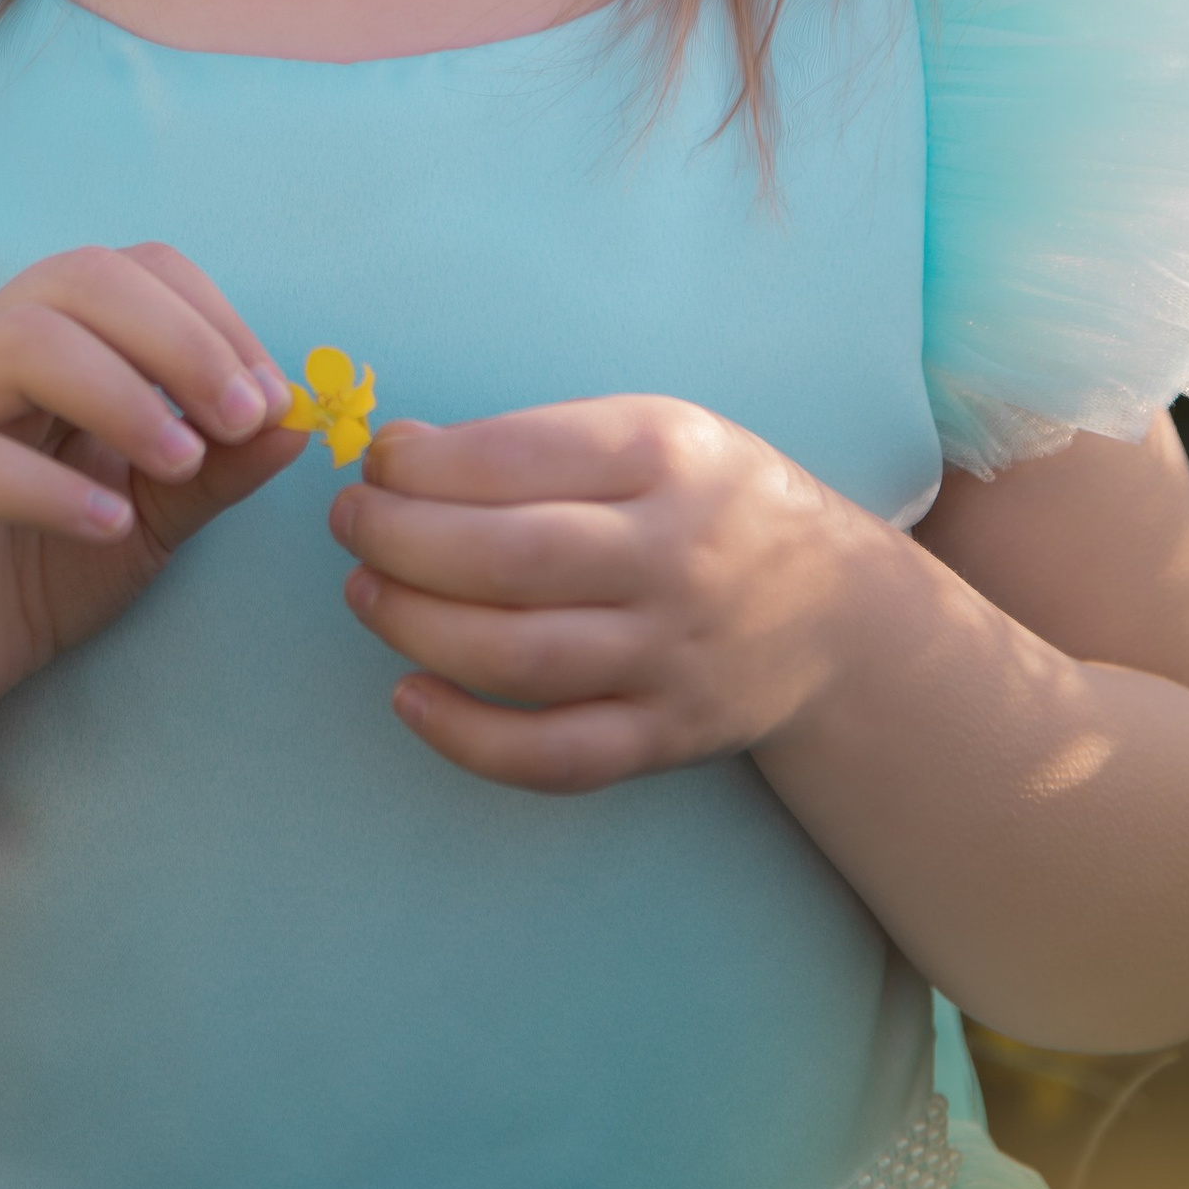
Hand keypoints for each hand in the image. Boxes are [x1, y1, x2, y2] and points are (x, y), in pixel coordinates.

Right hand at [0, 245, 304, 734]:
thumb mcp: (154, 513)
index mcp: (49, 331)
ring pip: (20, 343)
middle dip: (181, 340)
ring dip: (121, 392)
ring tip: (183, 459)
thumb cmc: (45, 561)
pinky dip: (49, 485)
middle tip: (246, 416)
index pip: (137, 268)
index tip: (274, 396)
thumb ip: (219, 467)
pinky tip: (111, 522)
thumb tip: (301, 421)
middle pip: (81, 279)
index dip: (215, 317)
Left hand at [328, 396, 857, 791]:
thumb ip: (532, 439)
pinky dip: (471, 739)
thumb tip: (400, 454)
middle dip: (403, 542)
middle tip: (351, 527)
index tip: (376, 464)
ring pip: (522, 659)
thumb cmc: (709, 500)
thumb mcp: (649, 431)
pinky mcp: (666, 737)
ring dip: (418, 628)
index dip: (425, 466)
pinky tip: (410, 697)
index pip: (520, 458)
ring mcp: (670, 656)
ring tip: (364, 595)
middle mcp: (672, 557)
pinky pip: (556, 757)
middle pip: (512, 560)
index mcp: (664, 457)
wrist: (838, 614)